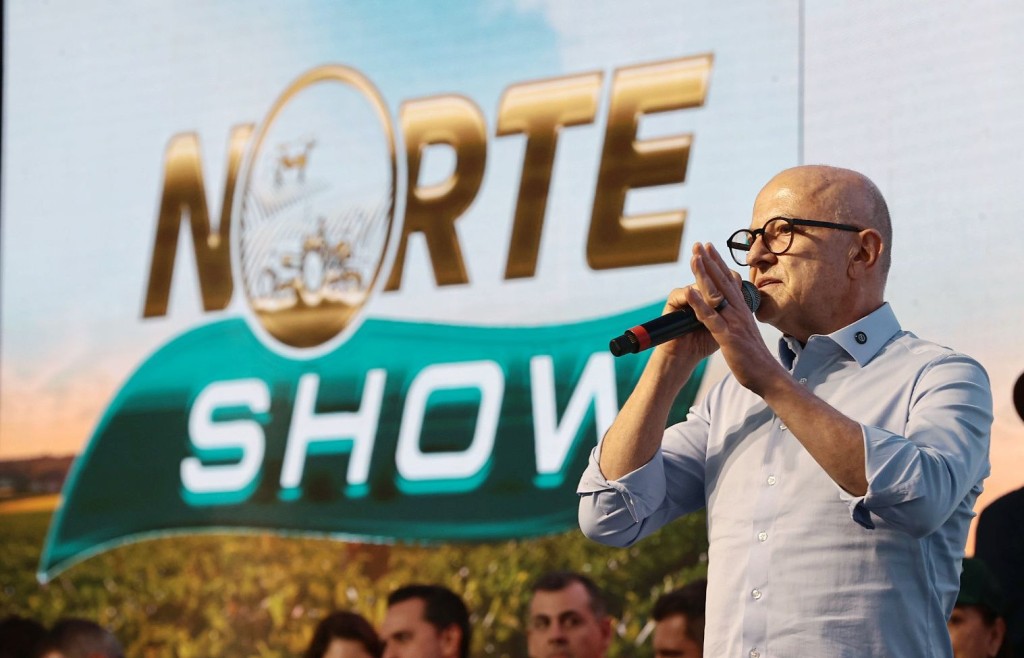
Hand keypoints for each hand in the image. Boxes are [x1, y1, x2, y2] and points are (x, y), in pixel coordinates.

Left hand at [686, 242, 779, 392]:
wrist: (767, 376)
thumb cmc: (754, 355)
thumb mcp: (747, 330)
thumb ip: (740, 313)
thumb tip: (738, 298)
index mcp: (742, 309)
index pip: (729, 281)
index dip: (718, 264)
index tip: (709, 248)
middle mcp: (738, 311)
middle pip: (722, 281)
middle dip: (710, 261)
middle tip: (699, 243)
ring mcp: (733, 322)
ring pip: (716, 294)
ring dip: (704, 275)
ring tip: (694, 258)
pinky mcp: (727, 336)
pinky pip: (711, 318)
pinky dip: (700, 304)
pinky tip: (689, 292)